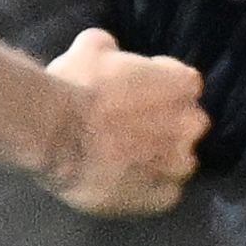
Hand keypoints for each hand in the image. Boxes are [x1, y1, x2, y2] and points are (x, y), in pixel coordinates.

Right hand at [37, 28, 203, 216]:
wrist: (55, 132)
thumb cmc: (75, 85)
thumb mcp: (90, 48)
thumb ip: (110, 48)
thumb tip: (109, 48)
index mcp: (182, 84)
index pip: (185, 84)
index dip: (160, 88)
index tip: (137, 93)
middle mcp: (190, 124)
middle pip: (186, 125)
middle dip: (165, 125)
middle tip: (130, 127)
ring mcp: (176, 164)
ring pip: (178, 162)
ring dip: (159, 160)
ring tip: (127, 160)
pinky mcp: (159, 197)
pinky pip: (163, 194)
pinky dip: (149, 190)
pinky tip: (125, 185)